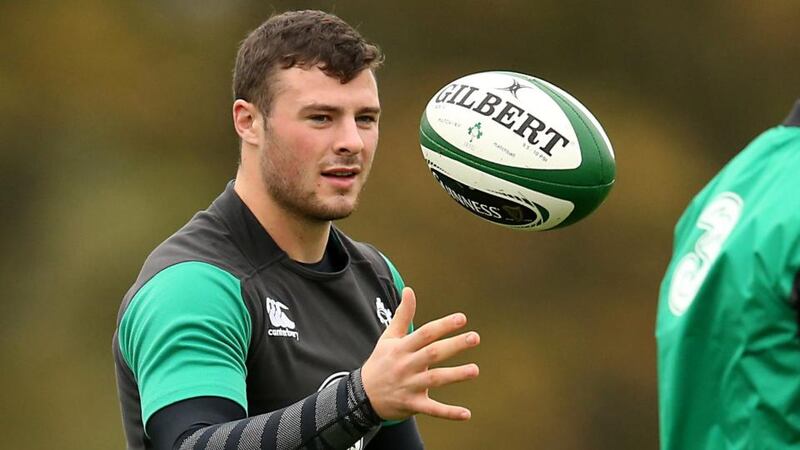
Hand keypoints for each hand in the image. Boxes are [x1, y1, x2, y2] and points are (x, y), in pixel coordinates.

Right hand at [361, 287, 479, 420]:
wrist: (362, 396)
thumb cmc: (381, 362)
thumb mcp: (388, 337)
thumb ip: (402, 315)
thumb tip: (409, 290)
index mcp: (402, 348)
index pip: (425, 334)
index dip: (443, 325)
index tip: (462, 318)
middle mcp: (407, 365)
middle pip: (433, 354)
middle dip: (454, 345)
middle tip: (475, 337)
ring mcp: (410, 386)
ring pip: (435, 380)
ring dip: (455, 375)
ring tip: (475, 370)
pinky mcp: (413, 405)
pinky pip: (432, 409)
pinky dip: (449, 413)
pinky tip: (466, 414)